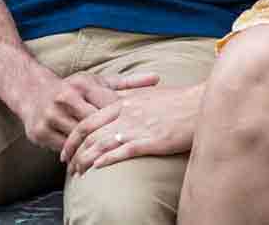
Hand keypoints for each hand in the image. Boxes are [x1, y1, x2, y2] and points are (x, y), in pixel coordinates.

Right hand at [16, 70, 158, 151]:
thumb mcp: (99, 82)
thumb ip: (129, 83)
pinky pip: (62, 148)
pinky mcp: (40, 132)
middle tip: (127, 150)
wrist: (32, 91)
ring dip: (92, 151)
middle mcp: (65, 98)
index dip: (123, 118)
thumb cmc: (75, 88)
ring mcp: (51, 115)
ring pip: (77, 138)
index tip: (138, 128)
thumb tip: (158, 78)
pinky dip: (75, 156)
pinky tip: (87, 164)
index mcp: (83, 84)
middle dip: (109, 136)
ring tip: (109, 161)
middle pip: (93, 123)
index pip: (108, 104)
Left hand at [63, 83, 202, 173]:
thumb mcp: (150, 96)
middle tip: (68, 166)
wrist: (202, 103)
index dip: (73, 137)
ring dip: (86, 160)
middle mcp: (127, 113)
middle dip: (74, 152)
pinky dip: (106, 160)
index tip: (67, 149)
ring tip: (78, 173)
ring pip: (102, 144)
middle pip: (90, 134)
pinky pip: (123, 151)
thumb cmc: (179, 101)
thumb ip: (131, 102)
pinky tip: (98, 168)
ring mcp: (139, 127)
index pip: (88, 120)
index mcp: (126, 102)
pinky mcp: (152, 140)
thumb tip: (117, 108)